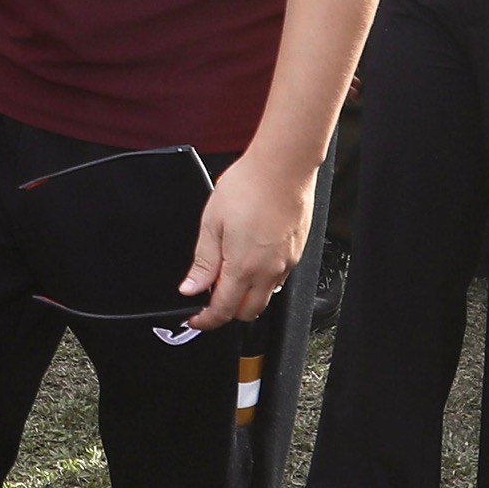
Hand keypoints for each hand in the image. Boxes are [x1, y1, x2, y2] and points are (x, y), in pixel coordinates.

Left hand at [176, 148, 310, 330]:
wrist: (283, 167)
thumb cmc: (248, 187)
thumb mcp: (211, 224)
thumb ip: (202, 262)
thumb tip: (191, 288)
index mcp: (243, 267)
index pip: (223, 310)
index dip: (206, 320)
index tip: (196, 319)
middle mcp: (269, 271)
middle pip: (248, 312)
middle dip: (227, 311)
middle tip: (211, 293)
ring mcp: (286, 263)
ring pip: (266, 297)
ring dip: (246, 295)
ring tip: (230, 270)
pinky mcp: (297, 252)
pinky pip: (279, 279)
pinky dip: (263, 279)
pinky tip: (251, 257)